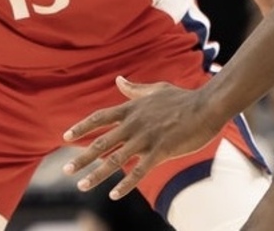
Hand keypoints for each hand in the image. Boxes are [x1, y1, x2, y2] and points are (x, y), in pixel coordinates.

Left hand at [62, 76, 225, 199]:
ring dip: (97, 175)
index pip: (99, 118)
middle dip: (82, 158)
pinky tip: (113, 195)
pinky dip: (125, 184)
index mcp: (131, 108)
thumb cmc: (183, 98)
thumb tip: (118, 80)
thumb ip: (134, 88)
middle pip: (102, 142)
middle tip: (66, 170)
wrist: (207, 106)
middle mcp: (133, 124)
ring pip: (115, 160)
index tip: (66, 136)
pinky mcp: (161, 151)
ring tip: (82, 186)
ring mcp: (146, 138)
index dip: (81, 127)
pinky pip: (139, 171)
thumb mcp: (155, 89)